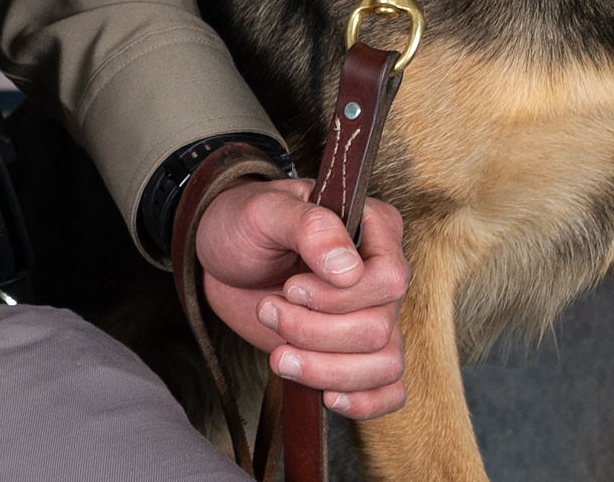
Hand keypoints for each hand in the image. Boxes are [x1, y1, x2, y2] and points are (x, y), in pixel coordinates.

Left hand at [195, 179, 407, 417]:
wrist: (224, 262)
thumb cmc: (245, 224)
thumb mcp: (265, 211)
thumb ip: (310, 227)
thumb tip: (349, 270)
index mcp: (373, 227)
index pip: (390, 277)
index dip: (340, 297)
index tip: (291, 288)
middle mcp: (381, 273)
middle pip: (379, 328)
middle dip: (315, 332)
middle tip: (269, 310)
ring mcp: (372, 314)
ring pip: (384, 365)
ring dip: (326, 369)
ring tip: (279, 355)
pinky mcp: (356, 351)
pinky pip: (388, 390)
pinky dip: (363, 402)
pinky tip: (325, 396)